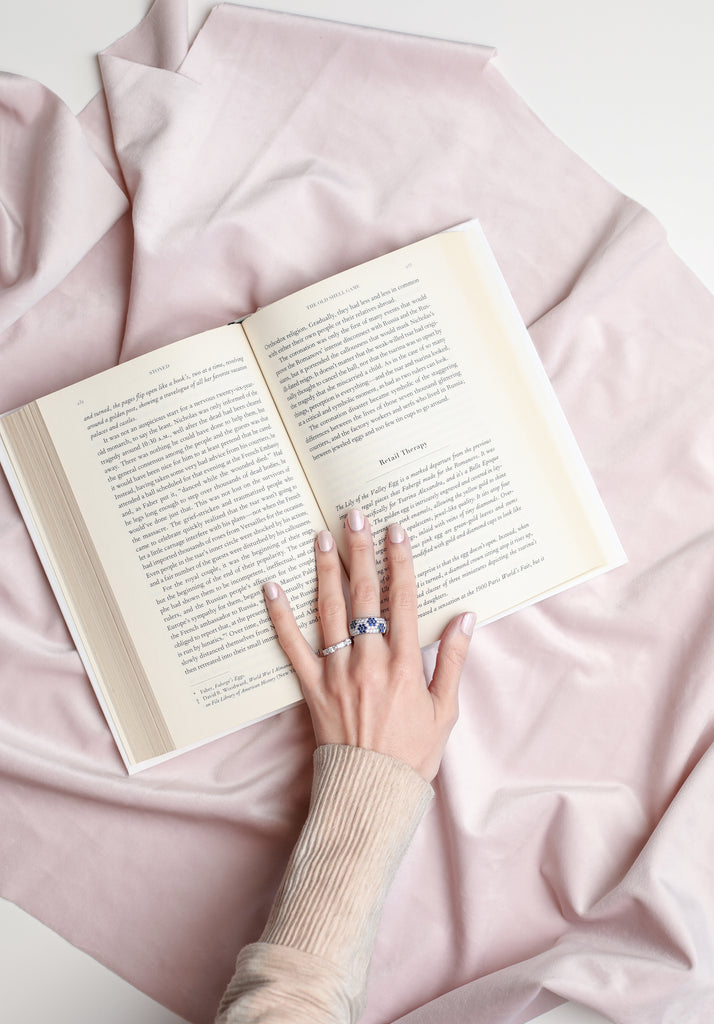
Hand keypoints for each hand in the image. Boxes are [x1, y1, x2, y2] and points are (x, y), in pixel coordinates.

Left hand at [262, 509, 474, 781]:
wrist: (371, 792)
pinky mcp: (311, 688)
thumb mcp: (445, 710)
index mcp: (404, 665)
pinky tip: (271, 587)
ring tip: (323, 536)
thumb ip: (454, 660)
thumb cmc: (412, 754)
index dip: (400, 562)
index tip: (397, 532)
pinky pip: (292, 647)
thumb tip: (466, 617)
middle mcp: (369, 662)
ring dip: (326, 570)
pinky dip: (279, 616)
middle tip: (356, 515)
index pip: (403, 601)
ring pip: (329, 611)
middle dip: (362, 551)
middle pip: (364, 596)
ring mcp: (337, 673)